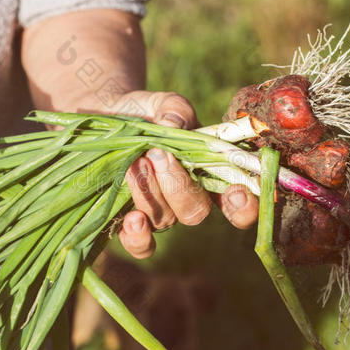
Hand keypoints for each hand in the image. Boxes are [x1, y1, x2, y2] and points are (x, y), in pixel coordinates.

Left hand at [105, 91, 258, 258]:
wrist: (104, 119)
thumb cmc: (143, 112)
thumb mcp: (162, 103)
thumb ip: (175, 109)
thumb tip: (172, 125)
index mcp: (208, 172)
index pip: (237, 201)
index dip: (245, 207)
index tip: (236, 192)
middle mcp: (187, 198)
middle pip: (196, 212)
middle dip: (179, 186)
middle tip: (157, 154)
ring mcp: (160, 212)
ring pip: (167, 221)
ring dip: (150, 194)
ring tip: (134, 164)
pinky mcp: (132, 223)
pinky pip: (142, 246)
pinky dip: (139, 237)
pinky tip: (131, 219)